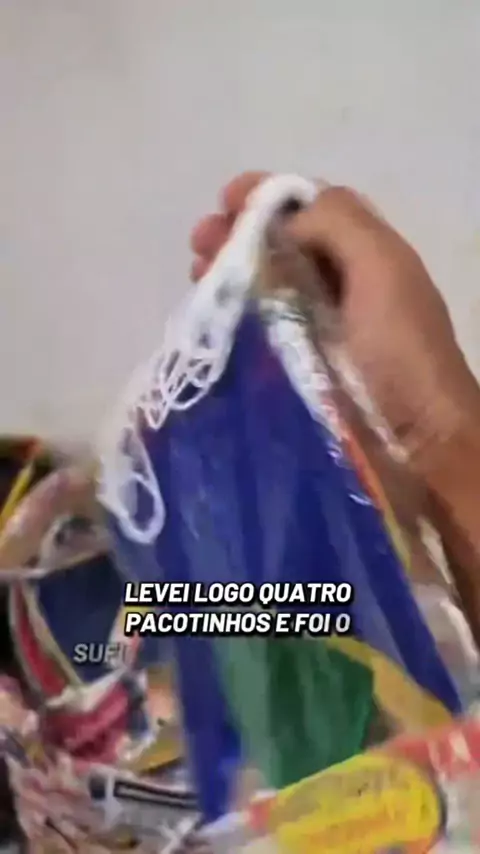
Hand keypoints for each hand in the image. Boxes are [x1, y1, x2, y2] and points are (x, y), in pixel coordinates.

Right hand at [190, 172, 479, 471]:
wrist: (415, 441)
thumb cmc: (399, 351)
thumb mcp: (382, 269)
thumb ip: (337, 224)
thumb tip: (280, 220)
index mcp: (366, 253)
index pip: (311, 208)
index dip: (268, 197)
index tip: (226, 199)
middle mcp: (341, 283)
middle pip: (280, 244)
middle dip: (237, 234)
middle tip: (200, 241)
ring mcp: (317, 327)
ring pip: (264, 284)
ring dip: (228, 272)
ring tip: (197, 276)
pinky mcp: (297, 367)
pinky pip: (258, 327)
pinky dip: (232, 314)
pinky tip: (210, 315)